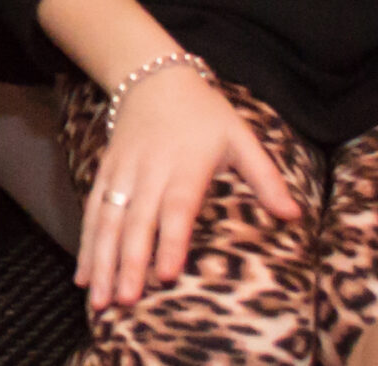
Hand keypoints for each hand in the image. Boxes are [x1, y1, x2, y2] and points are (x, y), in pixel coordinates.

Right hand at [77, 66, 301, 310]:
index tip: (167, 275)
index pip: (178, 206)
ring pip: (109, 220)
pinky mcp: (105, 172)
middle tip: (124, 301)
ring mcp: (123, 172)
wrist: (154, 76)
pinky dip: (86, 245)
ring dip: (102, 261)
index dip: (172, 240)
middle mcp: (150, 170)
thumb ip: (266, 178)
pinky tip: (83, 278)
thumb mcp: (241, 136)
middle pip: (138, 220)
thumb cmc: (205, 113)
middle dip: (130, 262)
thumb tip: (294, 215)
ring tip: (99, 300)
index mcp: (187, 164)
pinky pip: (93, 212)